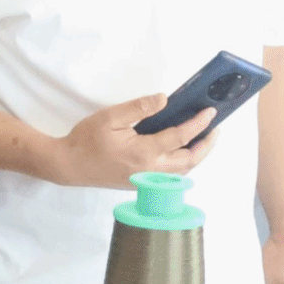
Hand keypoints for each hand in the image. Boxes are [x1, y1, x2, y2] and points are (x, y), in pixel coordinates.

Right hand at [53, 94, 216, 188]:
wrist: (68, 166)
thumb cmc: (86, 140)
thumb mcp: (110, 117)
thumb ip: (139, 108)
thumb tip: (164, 99)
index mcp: (144, 153)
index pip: (180, 137)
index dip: (199, 123)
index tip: (210, 111)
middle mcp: (150, 170)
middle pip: (190, 160)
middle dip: (206, 144)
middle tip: (215, 127)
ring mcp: (147, 180)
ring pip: (183, 172)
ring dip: (197, 156)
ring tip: (204, 138)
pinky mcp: (141, 184)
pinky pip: (171, 176)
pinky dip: (184, 163)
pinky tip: (183, 150)